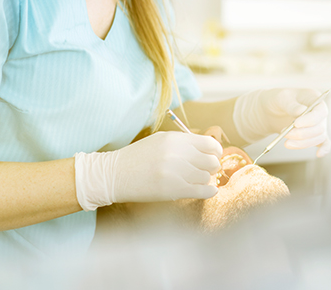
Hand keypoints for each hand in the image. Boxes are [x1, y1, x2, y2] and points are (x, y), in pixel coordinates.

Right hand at [74, 131, 222, 210]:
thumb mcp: (160, 141)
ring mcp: (175, 172)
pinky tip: (208, 190)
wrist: (115, 174)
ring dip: (205, 179)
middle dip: (212, 167)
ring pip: (206, 177)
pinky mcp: (173, 190)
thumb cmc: (138, 157)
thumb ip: (184, 143)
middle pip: (211, 161)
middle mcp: (177, 153)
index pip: (209, 143)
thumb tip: (209, 149)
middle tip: (207, 170)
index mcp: (175, 139)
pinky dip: (209, 191)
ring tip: (197, 180)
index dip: (215, 151)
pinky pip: (202, 191)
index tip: (213, 156)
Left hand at [233, 88, 330, 156]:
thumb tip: (301, 111)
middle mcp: (319, 112)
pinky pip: (324, 143)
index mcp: (314, 98)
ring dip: (303, 143)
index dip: (310, 119)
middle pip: (319, 127)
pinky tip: (318, 155)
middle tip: (285, 135)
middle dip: (302, 133)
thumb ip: (291, 104)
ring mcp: (318, 123)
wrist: (271, 111)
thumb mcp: (281, 98)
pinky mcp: (314, 134)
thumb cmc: (277, 100)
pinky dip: (324, 149)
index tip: (296, 124)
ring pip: (318, 137)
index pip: (320, 111)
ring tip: (286, 143)